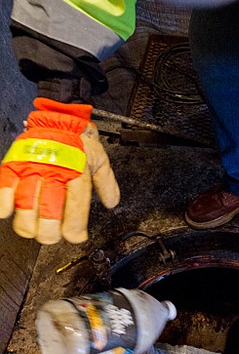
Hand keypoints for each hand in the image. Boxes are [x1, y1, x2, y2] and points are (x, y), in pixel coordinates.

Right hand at [0, 97, 119, 243]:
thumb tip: (112, 203)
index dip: (75, 226)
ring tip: (32, 230)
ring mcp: (33, 167)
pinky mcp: (15, 163)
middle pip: (49, 209)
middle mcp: (55, 169)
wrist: (58, 115)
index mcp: (77, 169)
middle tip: (52, 236)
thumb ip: (107, 182)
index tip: (75, 237)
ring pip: (26, 202)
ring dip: (28, 223)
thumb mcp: (100, 158)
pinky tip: (7, 213)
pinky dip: (3, 201)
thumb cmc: (78, 140)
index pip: (76, 203)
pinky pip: (5, 184)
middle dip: (50, 232)